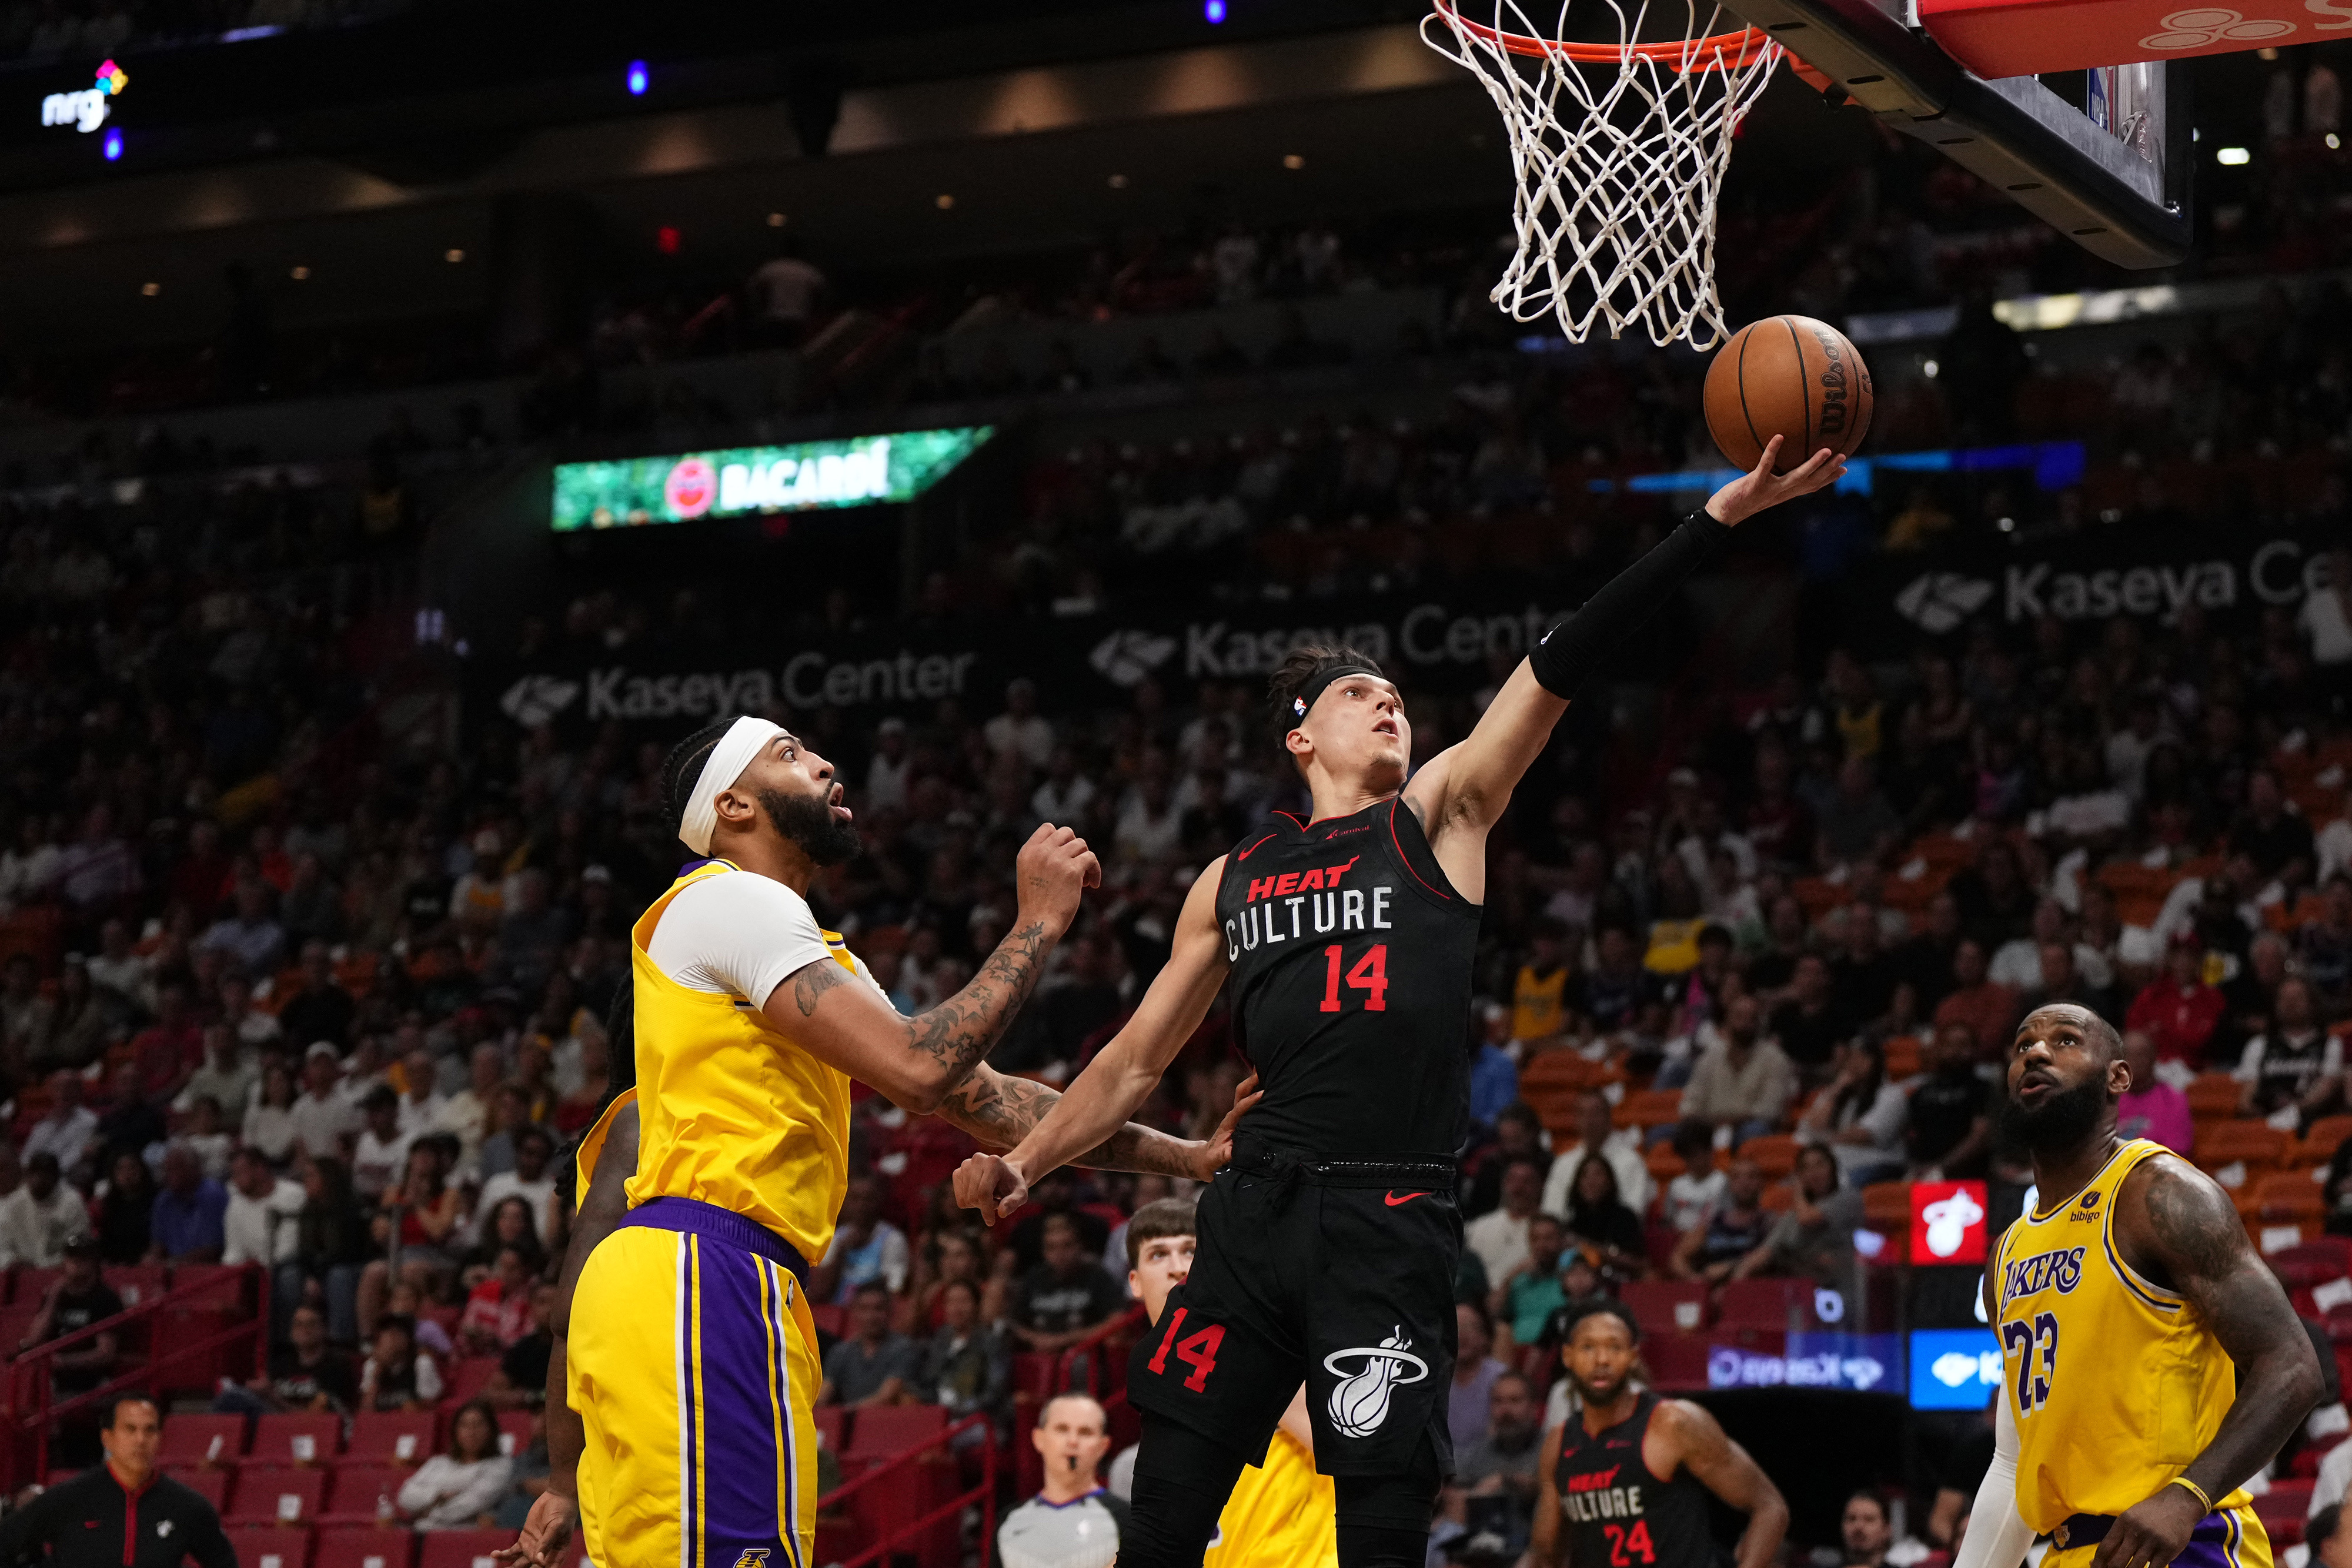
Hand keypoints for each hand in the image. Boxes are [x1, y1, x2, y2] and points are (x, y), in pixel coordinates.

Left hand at [491, 1490, 576, 1566]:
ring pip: (518, 1564)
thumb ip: (546, 1544)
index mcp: (557, 1555)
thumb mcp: (556, 1527)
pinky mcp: (524, 1541)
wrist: (557, 1498)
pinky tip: (494, 1554)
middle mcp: (544, 1555)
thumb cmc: (563, 1513)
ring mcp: (532, 1549)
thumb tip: (539, 1561)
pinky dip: (503, 1554)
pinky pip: (511, 1552)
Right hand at [954, 1152, 1029, 1225]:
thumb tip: (1002, 1213)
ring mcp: (965, 1165)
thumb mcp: (1021, 1195)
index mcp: (993, 1162)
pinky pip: (960, 1199)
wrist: (1006, 1174)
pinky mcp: (958, 1173)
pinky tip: (979, 1194)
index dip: (986, 1210)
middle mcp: (977, 1159)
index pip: (983, 1192)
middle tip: (996, 1200)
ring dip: (978, 1204)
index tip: (991, 1222)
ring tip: (990, 1195)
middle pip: (974, 1196)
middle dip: (985, 1205)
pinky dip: (970, 1202)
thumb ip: (1013, 1203)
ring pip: (966, 1199)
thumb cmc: (1013, 1185)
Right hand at [1013, 823, 1101, 939]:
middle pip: (1067, 832)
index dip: (1060, 839)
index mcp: (1027, 852)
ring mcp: (1057, 859)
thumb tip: (1067, 846)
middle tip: (1075, 866)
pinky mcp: (1072, 870)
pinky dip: (1095, 871)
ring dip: (1085, 860)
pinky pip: (1091, 858)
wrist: (1039, 924)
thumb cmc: (1036, 906)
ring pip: (1081, 844)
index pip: (1048, 828)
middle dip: (1074, 847)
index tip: (1064, 856)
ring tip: (1082, 880)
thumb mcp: (1030, 875)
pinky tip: (1092, 885)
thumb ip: (1042, 858)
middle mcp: (1041, 852)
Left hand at [1192, 1071, 1261, 1178]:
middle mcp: (1234, 1116)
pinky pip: (1251, 1102)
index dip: (1250, 1101)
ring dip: (1255, 1082)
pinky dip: (1258, 1090)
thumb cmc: (1211, 1161)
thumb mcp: (1215, 1161)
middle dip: (1251, 1082)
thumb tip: (1231, 1152)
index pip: (1240, 1109)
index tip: (1262, 1094)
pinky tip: (1270, 1083)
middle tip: (1263, 1069)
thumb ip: (1223, 1156)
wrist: (1206, 1160)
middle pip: (1241, 1094)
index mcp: (1229, 1124)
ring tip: (1269, 1069)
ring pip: (1246, 1094)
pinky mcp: (1242, 1119)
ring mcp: (1238, 1116)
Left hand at [1704, 435, 1845, 525]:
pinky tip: (1778, 437)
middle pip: (1811, 482)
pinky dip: (1772, 451)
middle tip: (1844, 456)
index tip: (1844, 470)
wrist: (1722, 515)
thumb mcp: (1759, 488)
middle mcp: (1781, 493)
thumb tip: (1776, 463)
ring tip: (1827, 450)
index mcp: (1784, 494)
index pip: (1811, 487)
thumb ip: (1771, 477)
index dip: (1828, 480)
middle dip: (1828, 471)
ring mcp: (1769, 490)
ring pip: (1796, 477)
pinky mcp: (1754, 485)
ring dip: (1813, 464)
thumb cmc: (1739, 498)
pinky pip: (1765, 466)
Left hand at [2087, 1483, 2205, 1567]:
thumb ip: (2119, 1537)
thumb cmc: (2150, 1512)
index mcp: (2123, 1522)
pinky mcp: (2168, 1549)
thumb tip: (2100, 1558)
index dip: (2099, 1562)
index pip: (2105, 1547)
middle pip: (2117, 1561)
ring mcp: (2152, 1541)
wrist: (2178, 1504)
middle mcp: (2135, 1532)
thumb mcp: (2130, 1518)